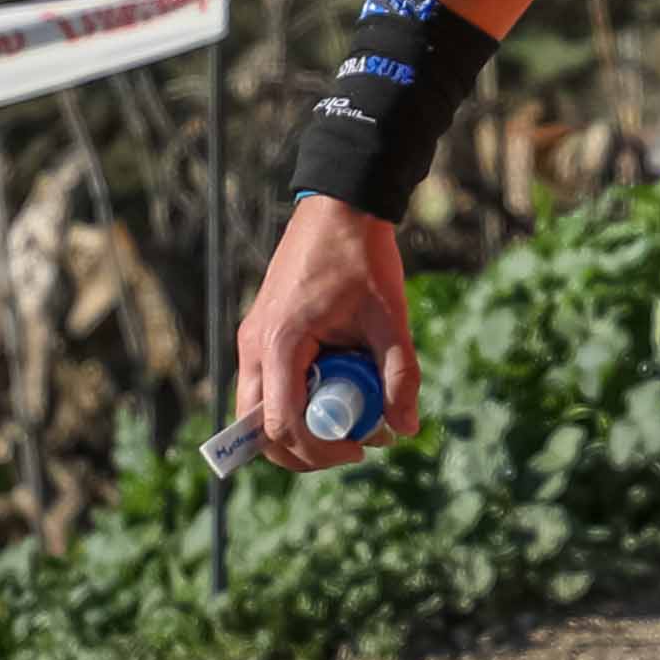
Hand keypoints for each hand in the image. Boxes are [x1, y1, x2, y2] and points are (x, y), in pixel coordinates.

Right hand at [233, 195, 414, 469]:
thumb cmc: (363, 257)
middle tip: (352, 449)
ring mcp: (253, 342)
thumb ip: (399, 373)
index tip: (360, 450)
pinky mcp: (262, 336)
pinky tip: (340, 394)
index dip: (318, 451)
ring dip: (300, 429)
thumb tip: (406, 429)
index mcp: (279, 343)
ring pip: (260, 411)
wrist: (340, 207)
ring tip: (352, 421)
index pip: (281, 424)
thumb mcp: (390, 317)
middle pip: (259, 429)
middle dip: (303, 451)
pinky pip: (268, 387)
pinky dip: (297, 404)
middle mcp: (253, 347)